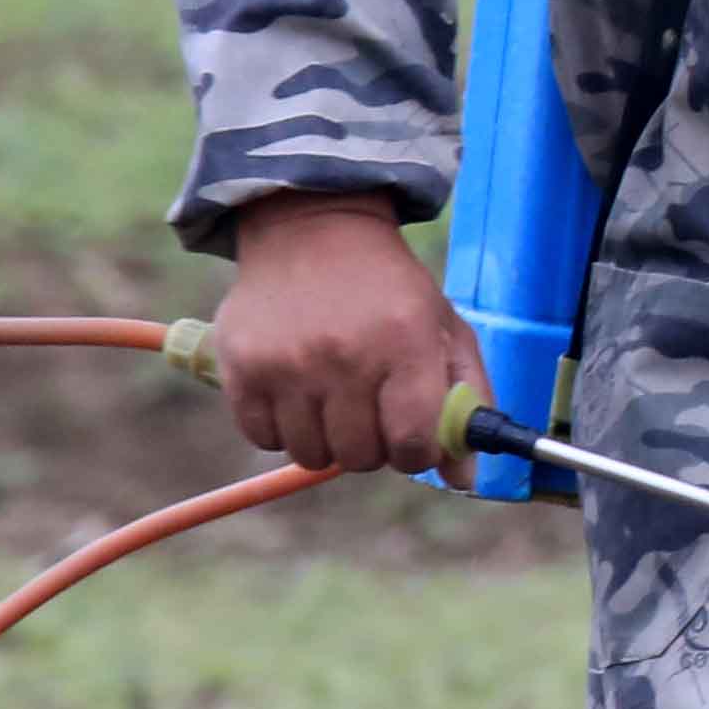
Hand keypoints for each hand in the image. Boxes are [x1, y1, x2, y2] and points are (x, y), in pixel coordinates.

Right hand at [212, 192, 484, 477]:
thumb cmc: (388, 290)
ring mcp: (288, 363)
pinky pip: (263, 438)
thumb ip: (466, 401)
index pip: (413, 442)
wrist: (314, 228)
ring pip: (311, 454)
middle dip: (373, 446)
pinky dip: (281, 429)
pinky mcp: (241, 367)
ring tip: (333, 399)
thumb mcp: (445, 329)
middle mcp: (345, 355)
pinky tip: (296, 393)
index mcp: (405, 343)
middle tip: (371, 411)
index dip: (417, 452)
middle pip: (361, 456)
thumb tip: (465, 480)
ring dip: (327, 440)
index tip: (411, 438)